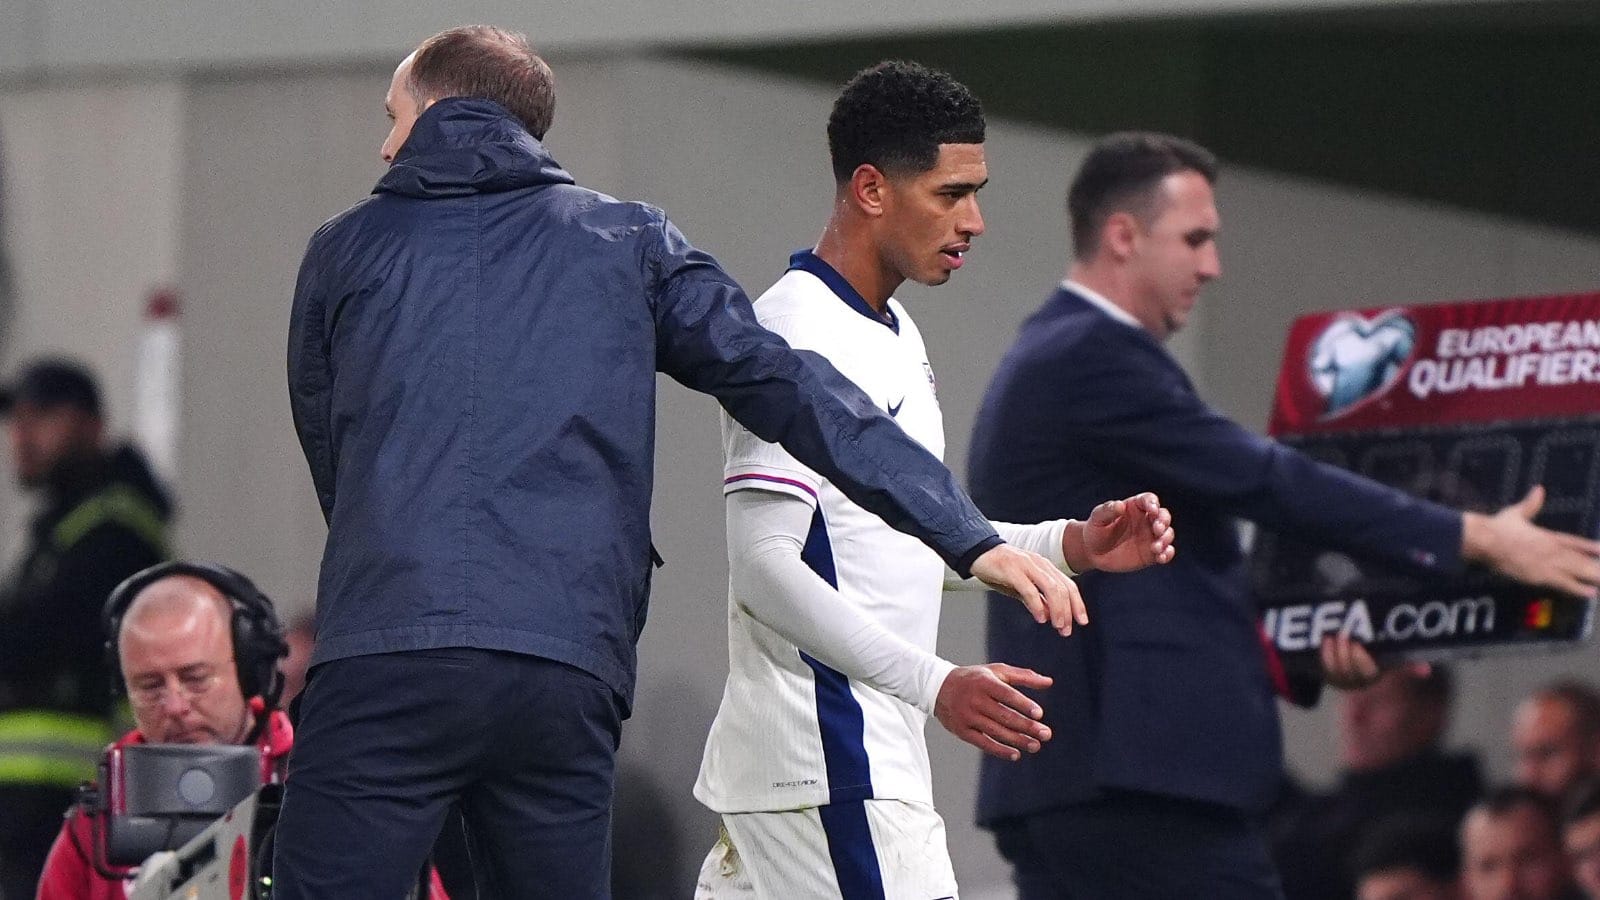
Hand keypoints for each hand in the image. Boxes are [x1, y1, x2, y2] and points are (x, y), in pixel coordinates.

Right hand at [934, 664, 1052, 760]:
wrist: (938, 687)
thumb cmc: (975, 678)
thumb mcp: (996, 671)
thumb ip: (1023, 676)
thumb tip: (1049, 682)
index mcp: (985, 682)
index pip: (1006, 694)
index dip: (1023, 704)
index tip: (1039, 714)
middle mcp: (975, 699)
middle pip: (1004, 715)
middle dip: (1027, 726)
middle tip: (1046, 734)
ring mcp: (967, 716)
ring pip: (996, 731)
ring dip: (1018, 740)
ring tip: (1036, 745)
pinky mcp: (962, 730)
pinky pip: (983, 743)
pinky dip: (999, 750)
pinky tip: (1015, 754)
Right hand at [971, 544, 1087, 635]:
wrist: (976, 551)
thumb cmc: (998, 569)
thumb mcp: (1020, 587)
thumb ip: (1034, 600)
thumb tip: (1048, 616)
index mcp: (1044, 566)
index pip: (1068, 585)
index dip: (1077, 604)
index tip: (1082, 621)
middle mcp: (1039, 564)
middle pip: (1063, 588)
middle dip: (1068, 611)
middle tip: (1066, 630)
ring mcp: (1026, 565)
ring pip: (1051, 588)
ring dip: (1057, 609)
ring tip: (1057, 626)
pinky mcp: (1012, 570)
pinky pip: (1029, 589)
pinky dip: (1037, 604)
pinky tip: (1039, 617)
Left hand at [1063, 492, 1175, 573]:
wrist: (1092, 552)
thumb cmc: (1095, 529)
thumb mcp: (1097, 518)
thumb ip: (1107, 510)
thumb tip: (1120, 505)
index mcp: (1135, 507)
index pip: (1149, 500)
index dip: (1153, 503)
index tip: (1152, 510)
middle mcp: (1146, 520)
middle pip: (1163, 516)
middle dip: (1164, 521)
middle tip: (1157, 529)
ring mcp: (1150, 537)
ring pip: (1167, 534)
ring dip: (1166, 539)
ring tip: (1156, 547)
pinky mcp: (1151, 554)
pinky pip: (1165, 552)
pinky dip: (1167, 554)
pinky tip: (1161, 557)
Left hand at [1320, 634, 1429, 691]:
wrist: (1350, 665)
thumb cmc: (1375, 659)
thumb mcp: (1390, 660)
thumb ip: (1406, 664)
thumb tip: (1427, 670)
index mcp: (1373, 675)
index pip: (1368, 671)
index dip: (1361, 660)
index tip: (1357, 644)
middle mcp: (1357, 681)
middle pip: (1349, 670)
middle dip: (1345, 653)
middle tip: (1344, 635)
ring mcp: (1342, 679)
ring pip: (1336, 669)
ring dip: (1334, 652)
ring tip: (1334, 635)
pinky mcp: (1328, 675)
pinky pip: (1325, 668)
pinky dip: (1325, 654)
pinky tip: (1326, 640)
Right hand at [1462, 486, 1599, 597]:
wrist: (1487, 541)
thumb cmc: (1498, 527)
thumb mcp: (1516, 513)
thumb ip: (1531, 504)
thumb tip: (1539, 489)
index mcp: (1548, 536)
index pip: (1575, 543)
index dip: (1589, 547)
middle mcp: (1553, 550)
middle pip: (1581, 559)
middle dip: (1597, 566)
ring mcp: (1548, 564)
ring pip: (1577, 571)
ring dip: (1593, 575)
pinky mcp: (1539, 576)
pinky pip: (1563, 584)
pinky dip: (1578, 588)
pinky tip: (1591, 592)